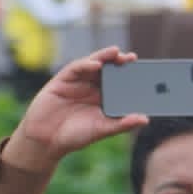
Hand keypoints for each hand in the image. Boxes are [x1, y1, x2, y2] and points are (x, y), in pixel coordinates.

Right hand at [3, 46, 141, 166]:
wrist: (47, 140)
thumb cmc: (75, 135)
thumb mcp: (102, 129)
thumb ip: (122, 124)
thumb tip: (145, 119)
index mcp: (104, 98)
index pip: (119, 82)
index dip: (130, 75)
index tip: (145, 71)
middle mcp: (91, 87)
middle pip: (108, 70)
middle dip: (119, 62)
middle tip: (132, 58)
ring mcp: (77, 82)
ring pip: (93, 64)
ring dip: (104, 57)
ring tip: (117, 53)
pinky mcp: (62, 80)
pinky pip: (75, 68)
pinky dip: (86, 64)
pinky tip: (96, 64)